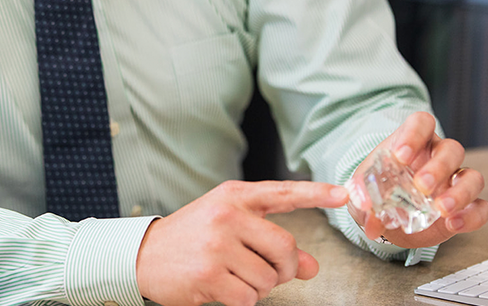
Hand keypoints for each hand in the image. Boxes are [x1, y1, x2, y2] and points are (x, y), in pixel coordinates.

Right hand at [135, 179, 349, 305]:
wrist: (144, 255)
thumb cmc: (193, 239)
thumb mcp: (230, 229)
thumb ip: (270, 242)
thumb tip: (312, 266)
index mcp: (234, 196)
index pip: (282, 192)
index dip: (315, 194)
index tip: (343, 195)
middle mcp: (227, 214)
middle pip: (285, 247)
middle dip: (282, 267)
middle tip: (260, 267)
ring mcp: (217, 244)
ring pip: (269, 279)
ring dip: (257, 286)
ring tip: (230, 273)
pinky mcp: (209, 275)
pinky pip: (249, 299)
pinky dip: (241, 300)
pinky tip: (220, 286)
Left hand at [348, 112, 487, 247]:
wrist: (390, 220)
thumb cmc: (379, 193)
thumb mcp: (365, 192)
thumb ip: (363, 199)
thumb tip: (367, 215)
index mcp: (413, 142)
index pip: (421, 122)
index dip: (414, 134)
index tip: (400, 156)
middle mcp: (439, 157)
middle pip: (451, 149)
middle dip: (438, 167)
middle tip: (422, 186)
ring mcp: (456, 182)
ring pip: (473, 177)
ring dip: (460, 193)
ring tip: (441, 209)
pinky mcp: (466, 208)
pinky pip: (482, 207)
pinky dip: (472, 216)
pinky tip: (454, 224)